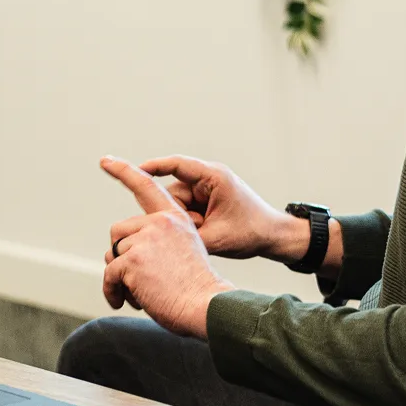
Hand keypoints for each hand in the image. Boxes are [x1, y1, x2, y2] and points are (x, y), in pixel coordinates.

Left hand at [101, 156, 234, 338]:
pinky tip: (124, 302)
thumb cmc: (198, 290)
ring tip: (142, 294)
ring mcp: (146, 239)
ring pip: (113, 255)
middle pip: (119, 232)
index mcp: (174, 218)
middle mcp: (160, 222)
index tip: (105, 160)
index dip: (124, 171)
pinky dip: (111, 291)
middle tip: (138, 281)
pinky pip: (109, 274)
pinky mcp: (133, 259)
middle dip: (121, 257)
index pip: (147, 187)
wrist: (207, 307)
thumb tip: (121, 250)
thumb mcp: (184, 252)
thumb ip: (159, 241)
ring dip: (120, 278)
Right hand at [138, 155, 304, 262]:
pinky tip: (202, 233)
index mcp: (213, 177)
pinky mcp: (208, 200)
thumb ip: (184, 237)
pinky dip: (189, 222)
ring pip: (178, 203)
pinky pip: (186, 209)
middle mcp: (209, 179)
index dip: (151, 167)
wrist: (276, 237)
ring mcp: (208, 189)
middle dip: (175, 213)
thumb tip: (155, 241)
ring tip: (206, 233)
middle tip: (195, 229)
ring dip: (184, 220)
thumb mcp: (216, 238)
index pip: (176, 165)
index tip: (129, 170)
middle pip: (174, 191)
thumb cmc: (252, 233)